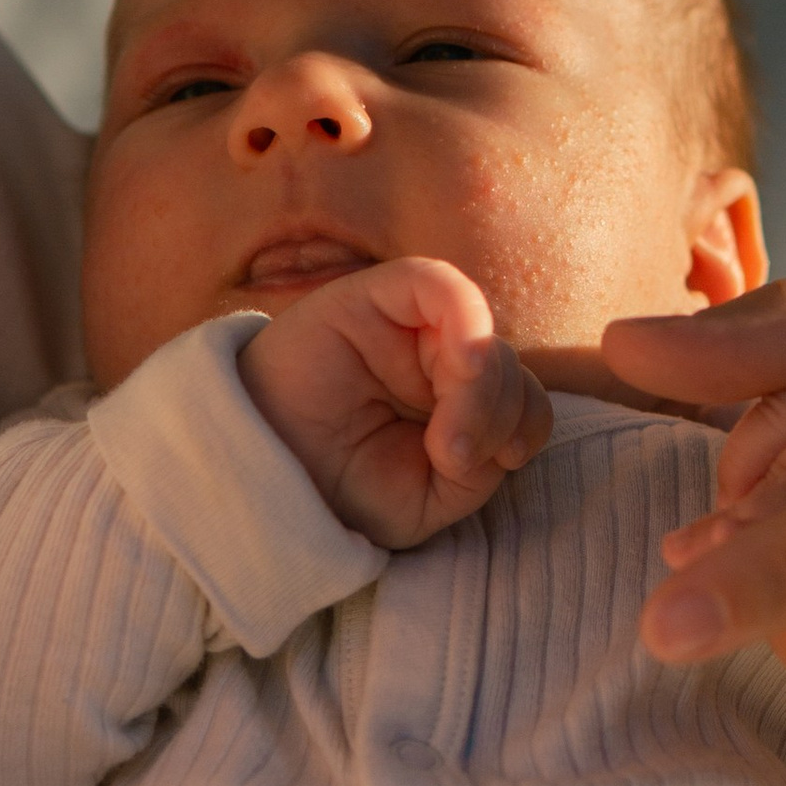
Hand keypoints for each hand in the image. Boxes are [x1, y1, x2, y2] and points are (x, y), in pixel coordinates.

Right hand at [241, 257, 553, 547]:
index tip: (493, 464)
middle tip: (453, 457)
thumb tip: (507, 423)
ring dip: (482, 390)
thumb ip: (483, 460)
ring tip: (442, 442)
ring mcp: (404, 326)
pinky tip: (454, 371)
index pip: (524, 400)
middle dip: (500, 415)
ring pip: (484, 333)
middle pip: (511, 367)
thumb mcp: (429, 499)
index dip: (525, 427)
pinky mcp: (371, 297)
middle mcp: (433, 359)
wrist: (261, 482)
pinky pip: (440, 285)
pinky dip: (466, 327)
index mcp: (451, 405)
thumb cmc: (340, 493)